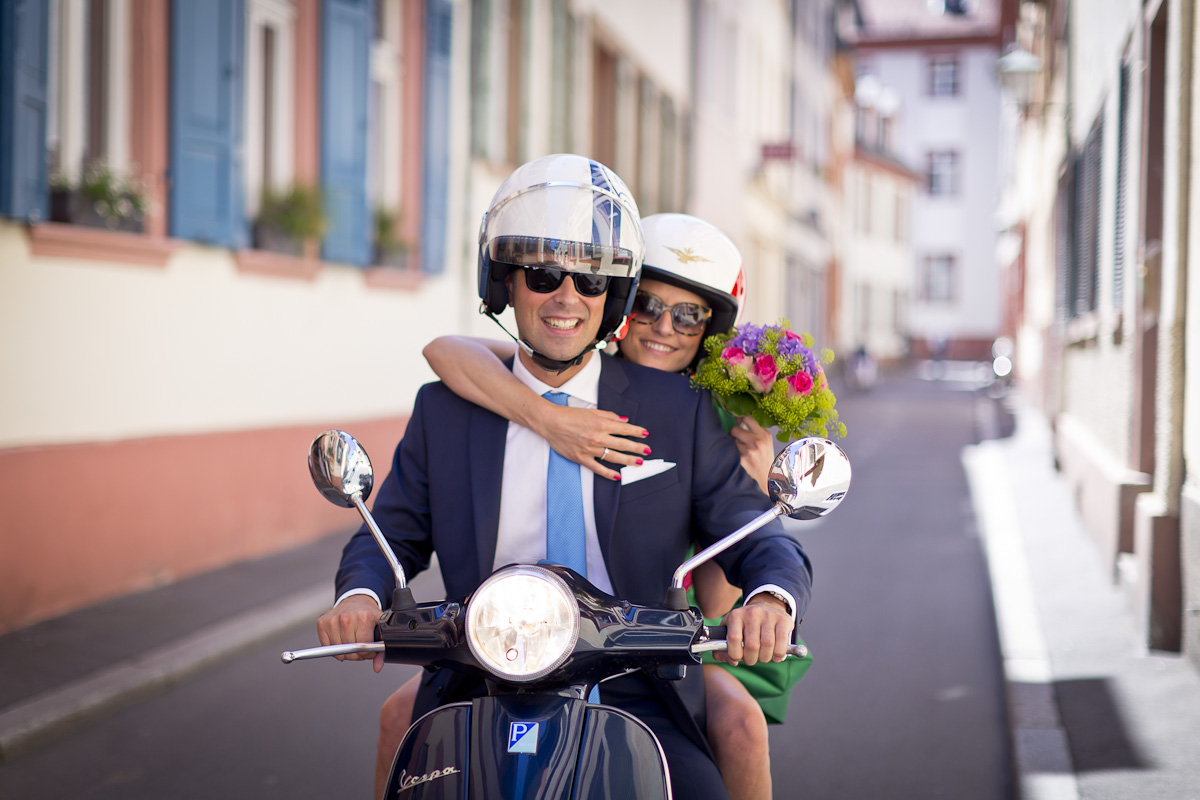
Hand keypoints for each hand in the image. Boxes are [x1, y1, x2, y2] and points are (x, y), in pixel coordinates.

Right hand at [317, 594, 384, 672]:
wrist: (356, 600)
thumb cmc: (368, 615)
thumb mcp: (380, 627)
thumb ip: (381, 649)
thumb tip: (377, 667)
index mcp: (363, 617)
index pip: (363, 647)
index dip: (367, 653)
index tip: (369, 650)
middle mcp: (346, 617)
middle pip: (350, 651)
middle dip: (357, 654)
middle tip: (360, 646)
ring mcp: (332, 620)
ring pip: (338, 651)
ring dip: (345, 653)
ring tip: (351, 642)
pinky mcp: (322, 622)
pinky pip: (327, 647)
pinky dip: (334, 648)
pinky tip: (341, 639)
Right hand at [535, 403, 649, 481]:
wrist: (550, 422)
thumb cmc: (569, 415)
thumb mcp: (591, 411)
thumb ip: (609, 416)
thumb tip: (624, 421)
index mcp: (601, 424)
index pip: (624, 429)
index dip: (636, 432)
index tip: (645, 434)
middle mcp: (598, 437)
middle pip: (622, 444)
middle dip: (637, 448)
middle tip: (648, 451)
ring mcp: (590, 449)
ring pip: (613, 457)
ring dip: (628, 460)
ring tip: (638, 463)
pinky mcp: (581, 458)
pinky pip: (598, 468)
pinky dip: (608, 473)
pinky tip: (617, 476)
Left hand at [714, 593, 791, 666]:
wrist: (766, 605)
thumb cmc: (745, 624)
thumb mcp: (729, 630)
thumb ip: (723, 650)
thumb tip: (733, 662)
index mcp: (735, 616)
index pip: (734, 638)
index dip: (735, 653)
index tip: (738, 657)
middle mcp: (752, 613)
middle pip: (752, 645)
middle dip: (751, 659)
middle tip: (752, 658)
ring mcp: (768, 615)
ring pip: (767, 644)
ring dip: (765, 657)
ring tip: (763, 656)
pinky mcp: (783, 620)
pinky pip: (782, 642)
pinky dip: (779, 653)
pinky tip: (775, 655)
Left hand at [729, 416, 773, 493]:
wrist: (767, 480)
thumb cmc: (764, 460)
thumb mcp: (766, 443)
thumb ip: (756, 431)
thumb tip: (739, 419)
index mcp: (764, 435)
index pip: (748, 418)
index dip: (740, 419)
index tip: (737, 421)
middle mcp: (758, 442)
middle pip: (735, 429)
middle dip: (734, 434)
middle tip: (737, 440)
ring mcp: (750, 451)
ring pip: (730, 440)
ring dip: (731, 444)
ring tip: (738, 451)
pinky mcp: (742, 460)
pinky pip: (729, 451)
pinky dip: (730, 453)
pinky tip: (735, 458)